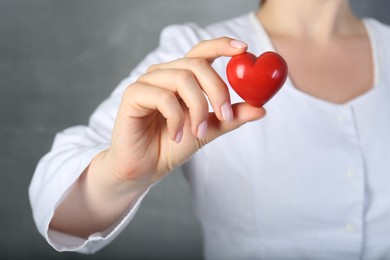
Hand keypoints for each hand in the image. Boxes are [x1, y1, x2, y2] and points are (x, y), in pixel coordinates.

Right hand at [104, 37, 265, 189]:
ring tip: (198, 133)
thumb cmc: (172, 146)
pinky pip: (163, 97)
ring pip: (182, 79)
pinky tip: (176, 136)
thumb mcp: (208, 130)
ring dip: (198, 108)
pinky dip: (177, 118)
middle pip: (197, 64)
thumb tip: (261, 108)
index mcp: (181, 77)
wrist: (145, 168)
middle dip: (217, 90)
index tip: (245, 49)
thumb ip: (230, 118)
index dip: (222, 45)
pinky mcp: (133, 95)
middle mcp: (164, 74)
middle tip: (225, 116)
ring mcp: (147, 82)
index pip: (201, 52)